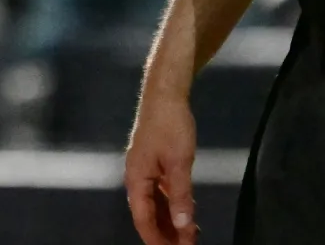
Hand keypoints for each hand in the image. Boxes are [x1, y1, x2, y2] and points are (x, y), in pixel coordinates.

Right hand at [125, 91, 198, 244]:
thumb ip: (181, 195)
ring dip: (170, 221)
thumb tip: (183, 225)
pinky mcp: (155, 163)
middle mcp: (136, 177)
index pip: (143, 219)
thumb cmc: (170, 124)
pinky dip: (172, 205)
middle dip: (165, 233)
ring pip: (155, 204)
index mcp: (136, 178)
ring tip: (188, 236)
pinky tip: (185, 212)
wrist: (166, 93)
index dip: (156, 239)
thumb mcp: (179, 163)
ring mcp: (145, 170)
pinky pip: (161, 192)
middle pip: (148, 214)